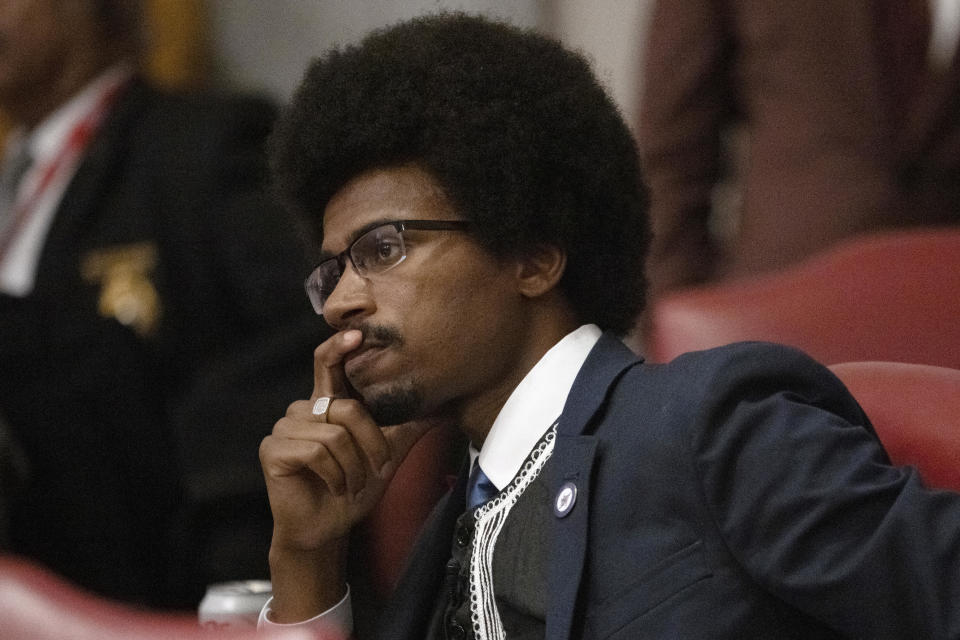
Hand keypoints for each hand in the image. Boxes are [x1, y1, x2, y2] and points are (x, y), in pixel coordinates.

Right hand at [259, 329, 433, 620]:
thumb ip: (408, 426)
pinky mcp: (273, 450)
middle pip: (346, 407)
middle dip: (370, 443)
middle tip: (376, 470)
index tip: (357, 335)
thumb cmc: (354, 488)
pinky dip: (335, 474)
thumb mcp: (388, 453)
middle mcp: (302, 410)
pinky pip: (316, 451)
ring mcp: (284, 429)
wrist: (329, 528)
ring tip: (351, 483)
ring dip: (353, 466)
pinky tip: (334, 487)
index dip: (339, 347)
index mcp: (327, 404)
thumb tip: (443, 406)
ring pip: (334, 433)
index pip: (327, 364)